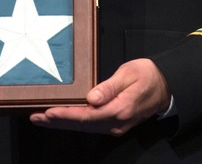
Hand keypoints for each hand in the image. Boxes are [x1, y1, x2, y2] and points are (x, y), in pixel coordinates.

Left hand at [29, 59, 170, 136]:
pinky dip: (73, 122)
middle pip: (82, 124)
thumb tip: (92, 98)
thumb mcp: (129, 74)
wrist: (166, 87)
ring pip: (84, 127)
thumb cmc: (147, 75)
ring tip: (41, 118)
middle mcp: (116, 122)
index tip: (48, 112)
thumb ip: (110, 87)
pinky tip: (60, 118)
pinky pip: (90, 125)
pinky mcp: (114, 123)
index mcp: (120, 109)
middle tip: (35, 117)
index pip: (87, 115)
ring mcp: (116, 126)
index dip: (66, 115)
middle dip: (57, 122)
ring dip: (62, 124)